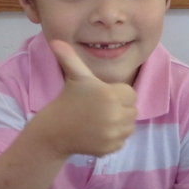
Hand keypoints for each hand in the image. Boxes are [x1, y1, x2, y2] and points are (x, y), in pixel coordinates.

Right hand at [34, 40, 137, 157]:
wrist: (55, 130)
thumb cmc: (68, 99)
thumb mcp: (74, 76)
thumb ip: (70, 57)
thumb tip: (56, 40)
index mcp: (110, 95)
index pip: (131, 94)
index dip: (118, 94)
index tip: (103, 96)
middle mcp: (115, 115)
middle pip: (132, 111)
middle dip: (120, 109)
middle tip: (101, 109)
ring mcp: (113, 134)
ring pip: (129, 127)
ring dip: (119, 124)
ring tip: (100, 121)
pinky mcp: (110, 148)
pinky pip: (122, 141)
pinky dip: (113, 139)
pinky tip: (98, 133)